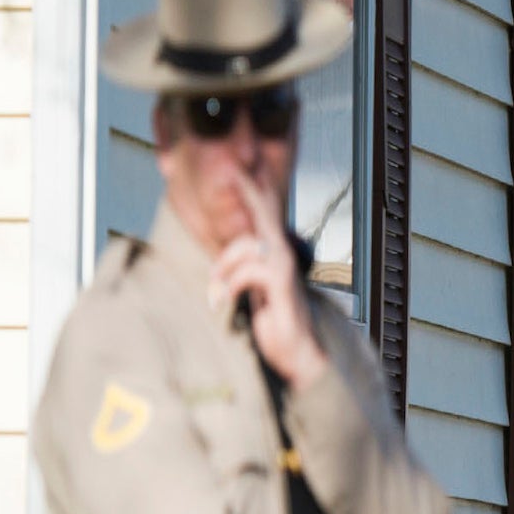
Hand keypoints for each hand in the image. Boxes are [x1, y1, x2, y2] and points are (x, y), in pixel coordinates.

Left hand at [212, 168, 328, 388]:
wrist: (298, 350)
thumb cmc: (276, 321)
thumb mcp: (254, 290)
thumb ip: (243, 271)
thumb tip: (221, 262)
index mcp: (275, 252)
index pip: (264, 213)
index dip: (254, 187)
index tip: (241, 164)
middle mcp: (282, 253)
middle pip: (262, 214)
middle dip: (248, 190)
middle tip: (234, 166)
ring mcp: (283, 267)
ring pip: (244, 247)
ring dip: (222, 271)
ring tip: (215, 294)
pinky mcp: (279, 284)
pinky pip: (245, 273)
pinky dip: (227, 288)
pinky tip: (221, 304)